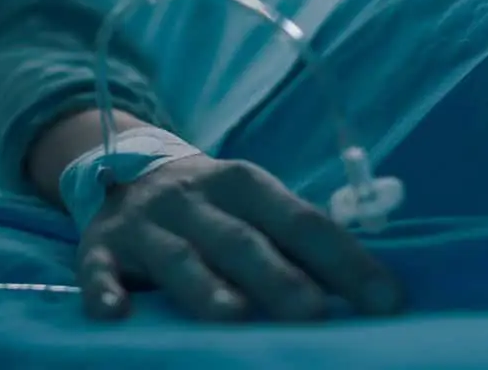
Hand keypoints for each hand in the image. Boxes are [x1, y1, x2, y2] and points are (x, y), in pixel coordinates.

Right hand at [76, 154, 403, 321]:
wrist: (125, 169)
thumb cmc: (214, 209)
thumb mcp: (254, 207)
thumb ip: (297, 242)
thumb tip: (377, 294)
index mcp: (244, 183)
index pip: (301, 220)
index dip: (344, 260)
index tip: (386, 302)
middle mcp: (194, 196)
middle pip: (241, 240)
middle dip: (278, 278)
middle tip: (313, 315)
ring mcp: (146, 221)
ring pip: (178, 256)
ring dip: (205, 287)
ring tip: (233, 317)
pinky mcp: (101, 245)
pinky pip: (100, 268)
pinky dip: (105, 290)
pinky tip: (115, 314)